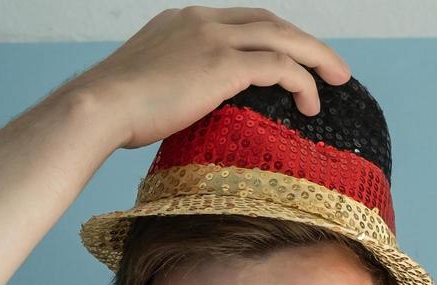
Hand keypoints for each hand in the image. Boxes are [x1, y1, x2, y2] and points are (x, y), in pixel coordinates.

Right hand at [61, 6, 352, 150]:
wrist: (98, 107)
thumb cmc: (112, 112)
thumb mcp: (144, 85)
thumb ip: (170, 85)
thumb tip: (180, 111)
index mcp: (182, 21)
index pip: (240, 20)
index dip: (272, 36)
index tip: (290, 57)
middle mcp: (201, 21)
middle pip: (270, 21)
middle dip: (305, 42)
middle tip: (331, 66)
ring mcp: (213, 38)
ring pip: (283, 38)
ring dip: (316, 57)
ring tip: (338, 81)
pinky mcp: (223, 64)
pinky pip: (279, 66)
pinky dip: (302, 82)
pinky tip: (311, 104)